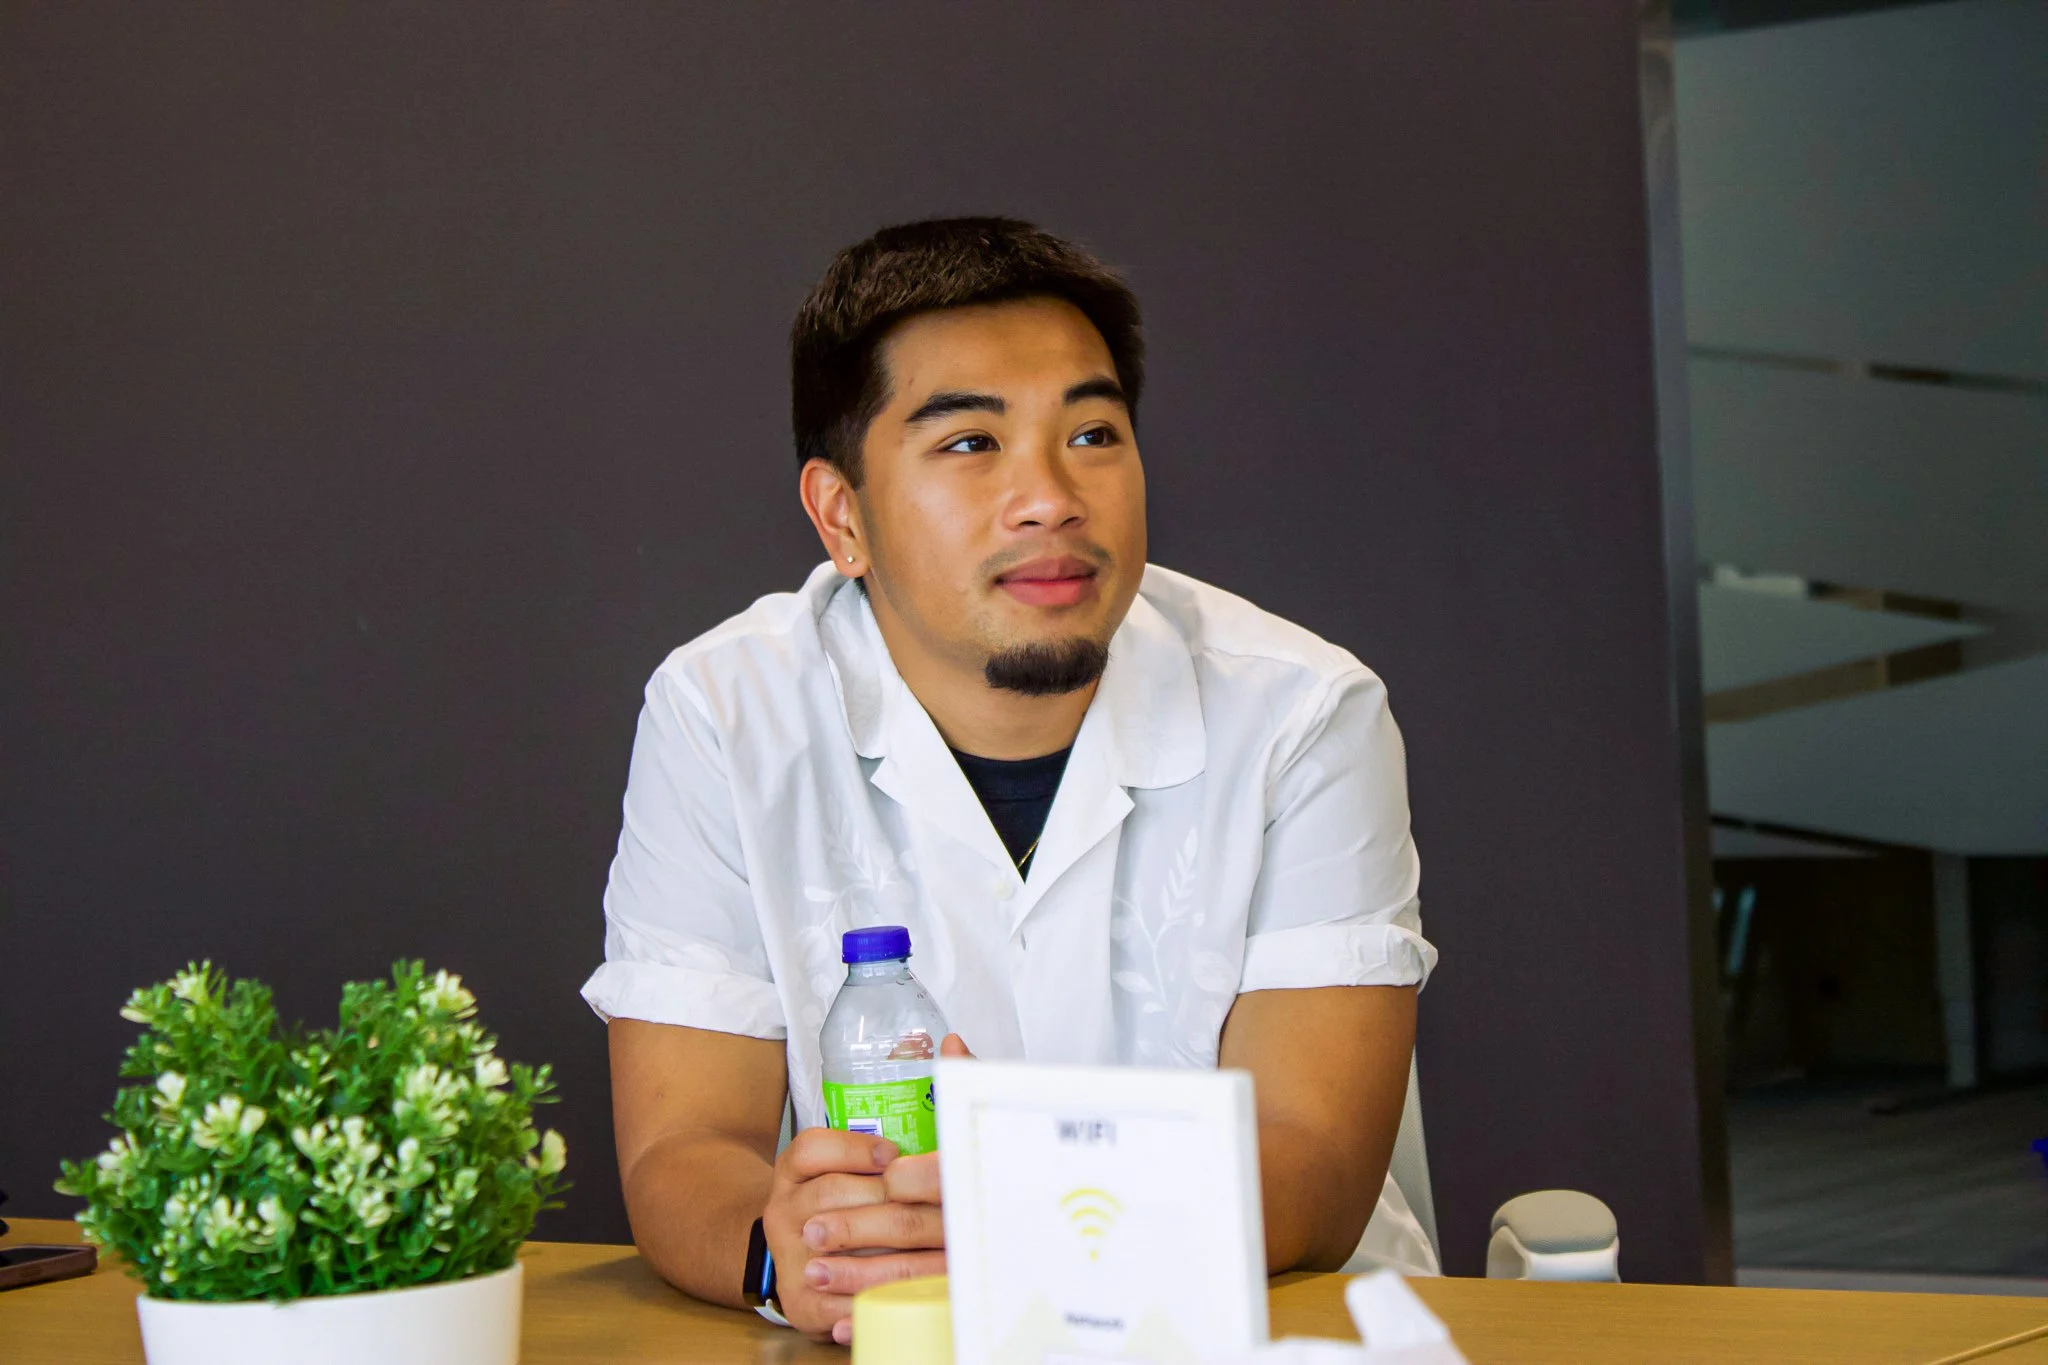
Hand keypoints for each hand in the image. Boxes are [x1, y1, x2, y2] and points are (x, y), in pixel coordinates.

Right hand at [764, 1035, 972, 1342]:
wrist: (790, 1254)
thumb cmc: (844, 1194)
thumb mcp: (858, 1151)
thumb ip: (907, 1102)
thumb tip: (955, 1044)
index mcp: (797, 1168)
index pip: (812, 1148)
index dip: (854, 1150)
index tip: (894, 1155)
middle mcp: (786, 1208)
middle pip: (832, 1197)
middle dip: (892, 1205)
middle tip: (943, 1208)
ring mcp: (791, 1256)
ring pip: (838, 1251)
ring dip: (890, 1254)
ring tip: (937, 1252)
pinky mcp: (803, 1302)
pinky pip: (833, 1304)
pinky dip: (867, 1302)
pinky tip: (898, 1298)